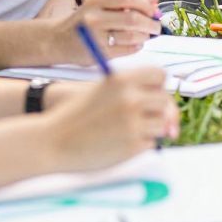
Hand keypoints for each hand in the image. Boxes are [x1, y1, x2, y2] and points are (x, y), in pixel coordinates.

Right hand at [50, 66, 178, 171]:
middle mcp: (131, 99)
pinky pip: (151, 144)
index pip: (161, 75)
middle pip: (165, 101)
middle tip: (140, 119)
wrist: (51, 141)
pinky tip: (118, 144)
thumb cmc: (77, 117)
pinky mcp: (132, 146)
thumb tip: (170, 114)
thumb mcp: (102, 92)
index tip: (152, 94)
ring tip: (123, 131)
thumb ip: (134, 94)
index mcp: (122, 80)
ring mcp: (133, 123)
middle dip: (158, 111)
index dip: (158, 85)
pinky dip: (140, 145)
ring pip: (161, 125)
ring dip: (150, 129)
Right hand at [63, 0, 160, 60]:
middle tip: (156, 26)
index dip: (144, 3)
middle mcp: (93, 17)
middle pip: (132, 18)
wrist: (58, 40)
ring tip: (146, 35)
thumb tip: (154, 0)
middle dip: (150, 22)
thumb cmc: (84, 20)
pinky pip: (126, 49)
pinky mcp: (98, 53)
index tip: (152, 9)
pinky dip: (137, 46)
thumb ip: (127, 0)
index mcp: (95, 0)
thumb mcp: (100, 5)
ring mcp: (95, 36)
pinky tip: (136, 44)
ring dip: (145, 35)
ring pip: (131, 35)